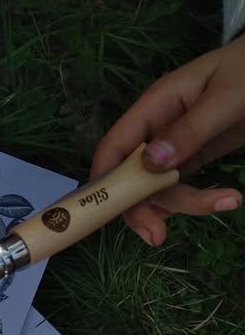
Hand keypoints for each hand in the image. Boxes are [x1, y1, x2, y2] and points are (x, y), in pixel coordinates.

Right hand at [91, 35, 244, 245]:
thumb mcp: (225, 98)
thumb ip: (190, 129)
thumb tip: (151, 163)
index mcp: (155, 106)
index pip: (114, 147)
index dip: (105, 180)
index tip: (111, 212)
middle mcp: (157, 129)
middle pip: (132, 177)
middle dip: (142, 207)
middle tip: (157, 236)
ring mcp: (175, 146)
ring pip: (160, 188)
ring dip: (185, 205)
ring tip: (229, 201)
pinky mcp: (193, 158)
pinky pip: (181, 187)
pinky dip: (197, 201)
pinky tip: (224, 199)